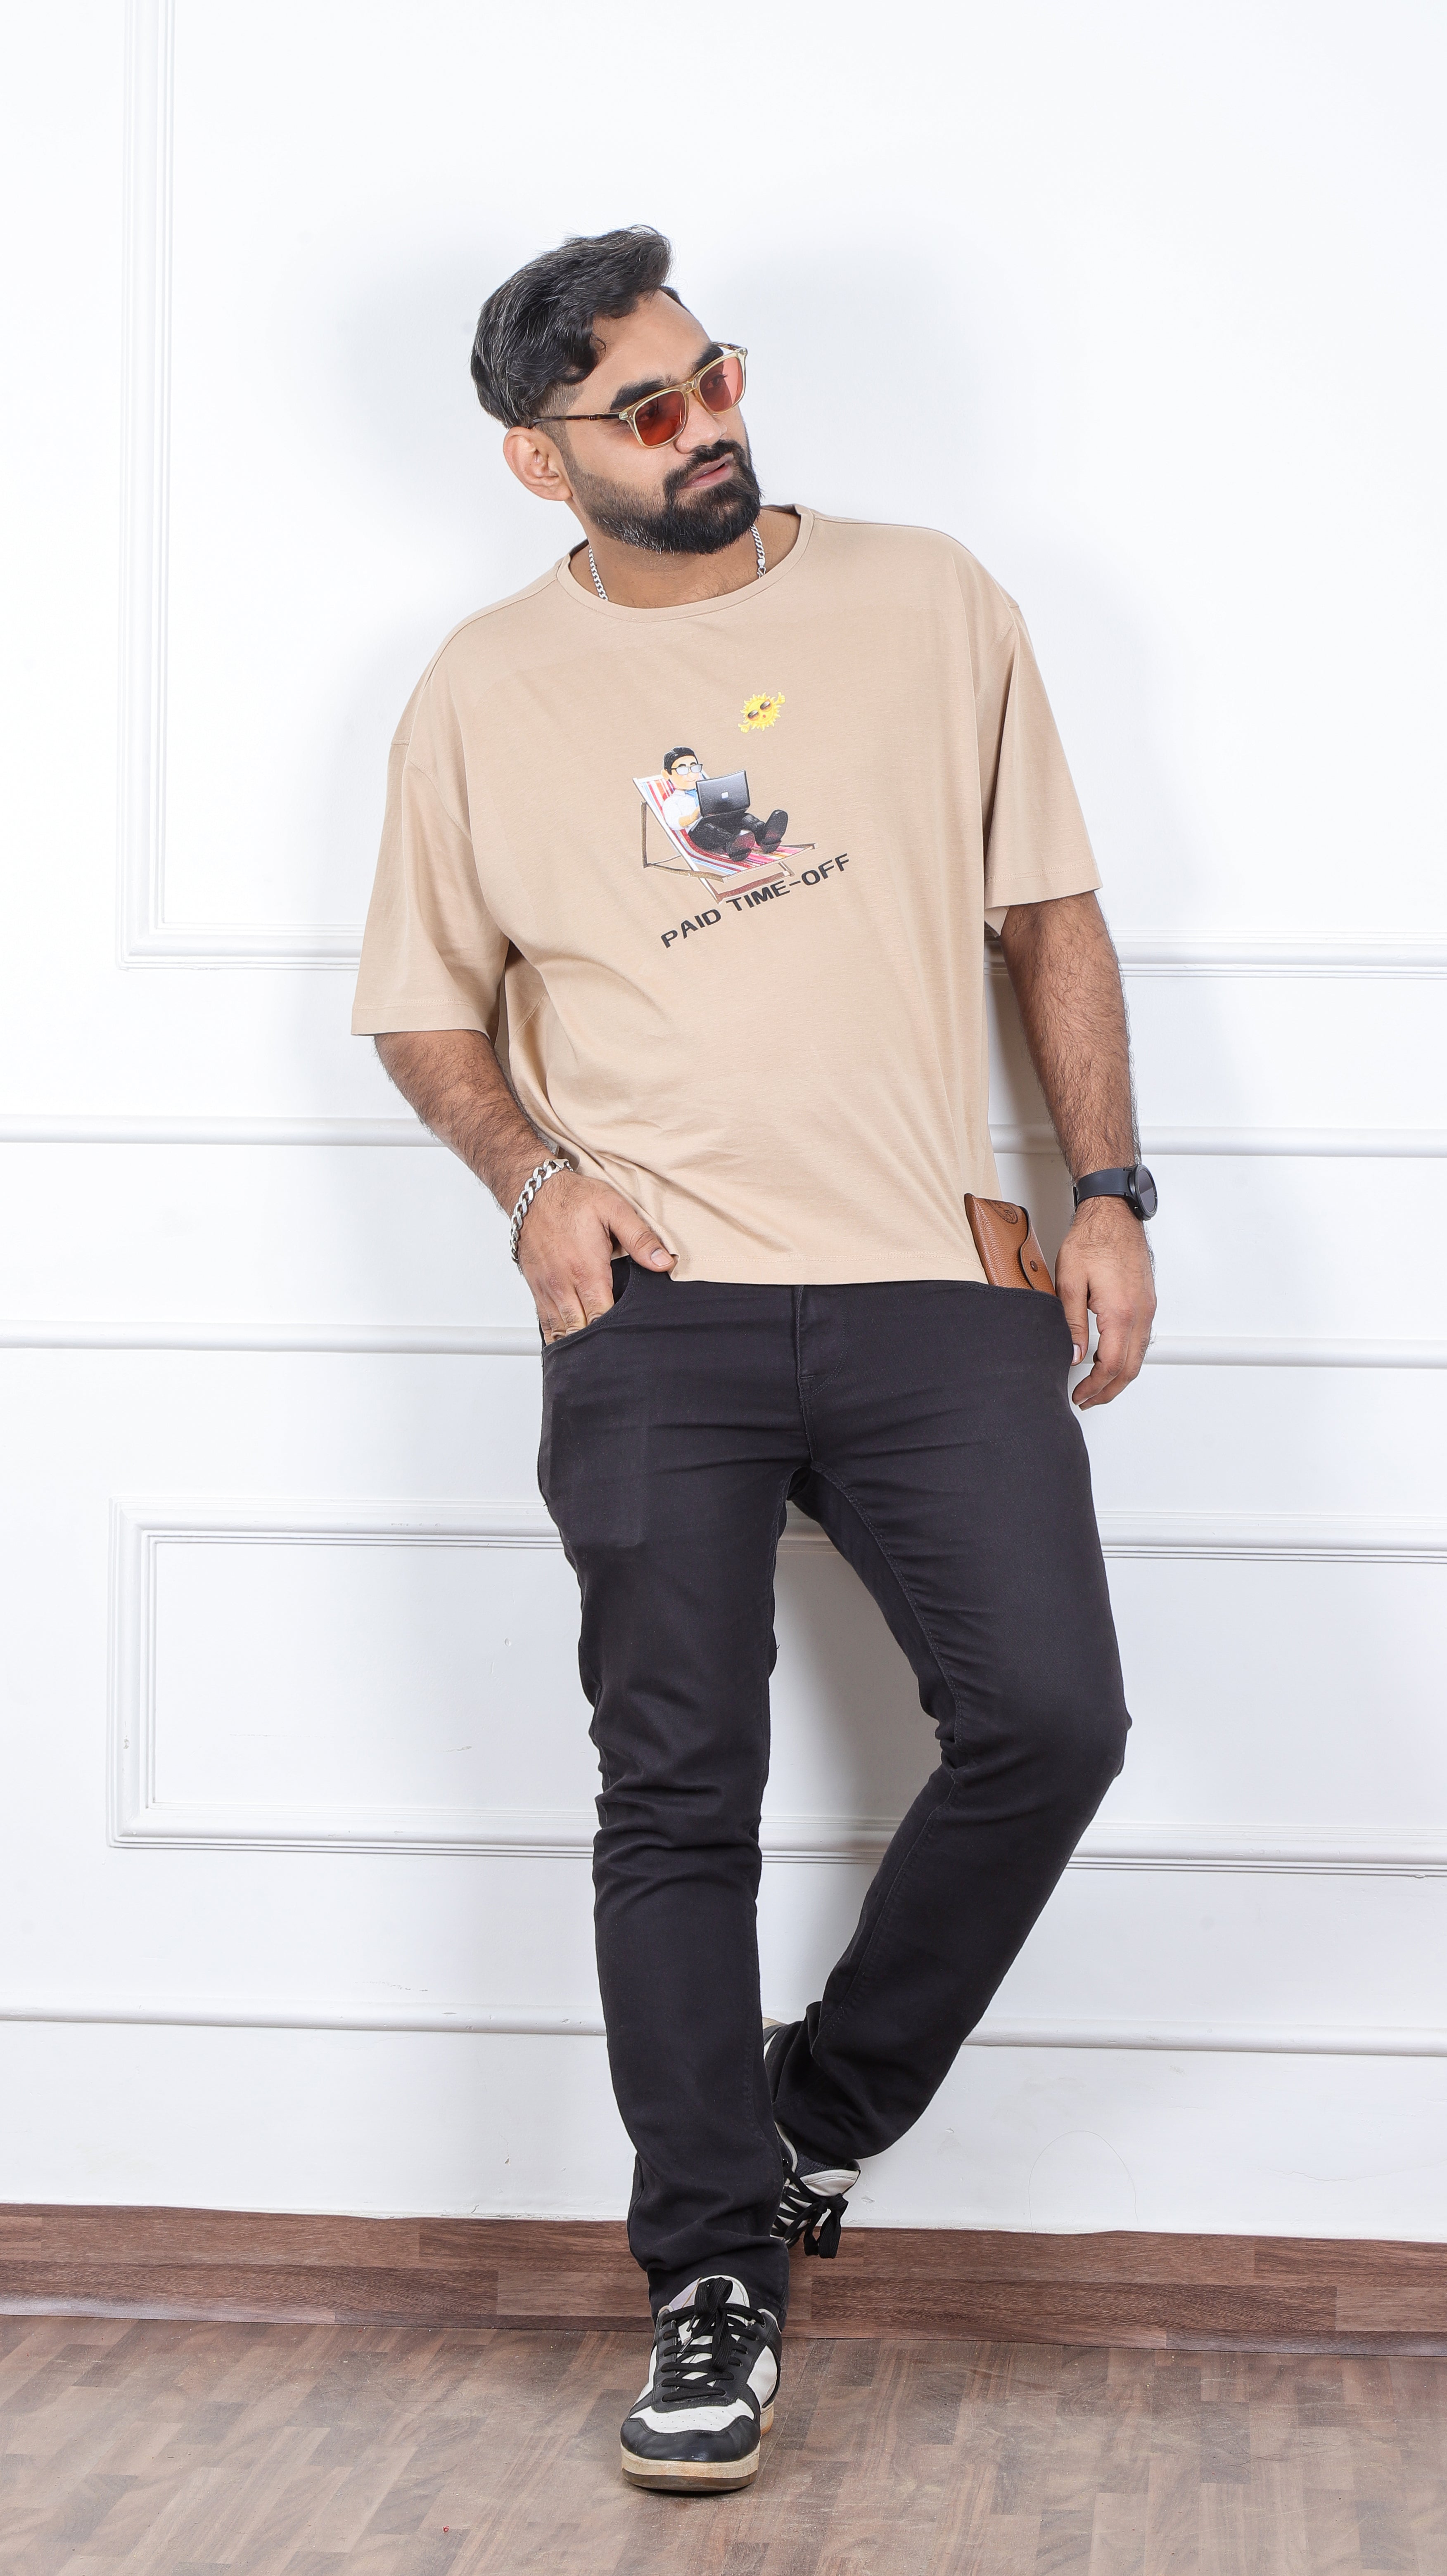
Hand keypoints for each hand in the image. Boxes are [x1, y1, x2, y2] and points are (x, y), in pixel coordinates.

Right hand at [518, 1171, 675, 1340]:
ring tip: (594, 1357)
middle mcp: (563, 1284)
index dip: (615, 1333)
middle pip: (581, 1331)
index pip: (602, 1317)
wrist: (532, 1191)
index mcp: (586, 1270)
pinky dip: (557, 1336)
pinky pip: (544, 1323)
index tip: (629, 1339)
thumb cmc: (573, 1199)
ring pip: (560, 1331)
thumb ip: (640, 1238)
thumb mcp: (614, 1208)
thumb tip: (664, 1263)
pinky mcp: (536, 1288)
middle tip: (616, 1354)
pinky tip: (567, 1346)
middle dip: (598, 1344)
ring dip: (576, 1344)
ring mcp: (547, 1289)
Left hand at [1056, 1197, 1155, 1408]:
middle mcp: (1140, 1313)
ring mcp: (1148, 1308)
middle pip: (1131, 1369)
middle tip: (1088, 1400)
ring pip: (1140, 1356)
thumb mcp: (1069, 1281)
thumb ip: (1072, 1323)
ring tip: (1097, 1386)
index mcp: (1120, 1311)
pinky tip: (1112, 1360)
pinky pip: (1142, 1340)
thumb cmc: (1092, 1239)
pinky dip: (1128, 1358)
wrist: (1113, 1213)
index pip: (1112, 1365)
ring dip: (1120, 1377)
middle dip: (1109, 1391)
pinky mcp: (1147, 1302)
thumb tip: (1074, 1355)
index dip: (1095, 1387)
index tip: (1080, 1395)